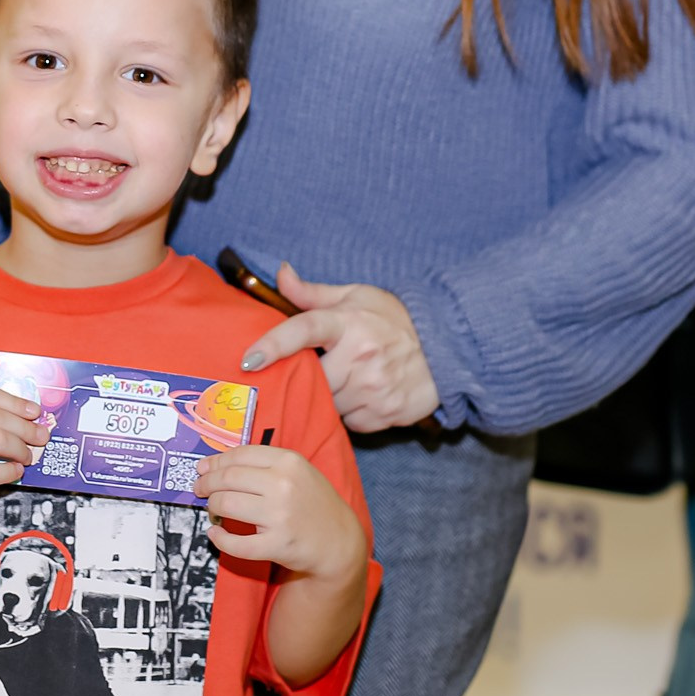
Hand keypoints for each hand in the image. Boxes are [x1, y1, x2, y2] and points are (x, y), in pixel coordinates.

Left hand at [194, 444, 366, 580]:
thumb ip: (262, 464)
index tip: (203, 469)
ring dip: (212, 507)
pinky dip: (219, 539)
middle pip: (228, 479)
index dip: (215, 462)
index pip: (239, 455)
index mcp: (289, 461)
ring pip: (227, 506)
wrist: (338, 540)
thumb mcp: (297, 471)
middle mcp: (283, 485)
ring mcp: (280, 516)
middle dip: (206, 484)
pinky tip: (216, 534)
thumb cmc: (313, 502)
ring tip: (213, 510)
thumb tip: (211, 465)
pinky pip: (236, 543)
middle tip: (200, 489)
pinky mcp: (277, 545)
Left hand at [237, 263, 438, 432]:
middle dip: (313, 375)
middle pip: (313, 378)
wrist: (446, 346)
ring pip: (329, 404)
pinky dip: (351, 412)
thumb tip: (279, 273)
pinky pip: (350, 422)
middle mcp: (361, 356)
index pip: (305, 329)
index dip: (274, 343)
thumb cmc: (393, 318)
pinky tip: (365, 394)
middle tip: (327, 364)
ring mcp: (374, 388)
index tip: (248, 359)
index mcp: (349, 322)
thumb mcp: (355, 296)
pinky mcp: (386, 413)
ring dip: (331, 395)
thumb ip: (312, 293)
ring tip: (350, 377)